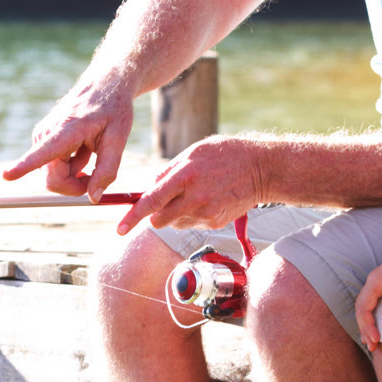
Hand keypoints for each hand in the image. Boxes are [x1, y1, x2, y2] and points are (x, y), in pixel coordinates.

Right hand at [4, 79, 134, 200]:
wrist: (104, 84)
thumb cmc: (113, 108)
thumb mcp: (119, 138)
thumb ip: (107, 170)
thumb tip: (93, 198)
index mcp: (67, 129)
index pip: (43, 152)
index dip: (24, 166)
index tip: (6, 176)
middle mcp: (47, 133)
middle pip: (52, 179)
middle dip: (74, 186)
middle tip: (96, 178)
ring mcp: (43, 137)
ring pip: (53, 176)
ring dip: (75, 173)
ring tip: (91, 150)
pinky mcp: (43, 140)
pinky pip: (54, 168)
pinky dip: (72, 165)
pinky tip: (84, 147)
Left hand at [111, 134, 266, 234]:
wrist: (261, 169)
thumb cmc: (226, 154)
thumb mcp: (193, 152)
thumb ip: (168, 172)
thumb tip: (149, 189)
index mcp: (185, 176)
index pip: (152, 202)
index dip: (133, 217)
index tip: (120, 228)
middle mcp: (195, 198)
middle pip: (159, 220)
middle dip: (155, 214)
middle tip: (165, 200)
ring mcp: (206, 213)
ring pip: (175, 224)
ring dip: (175, 214)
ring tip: (194, 194)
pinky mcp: (215, 223)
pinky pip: (192, 224)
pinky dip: (191, 215)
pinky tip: (207, 199)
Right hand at [354, 238, 381, 351]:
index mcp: (375, 281)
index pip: (363, 308)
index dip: (367, 326)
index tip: (376, 340)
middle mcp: (375, 281)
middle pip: (362, 308)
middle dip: (365, 328)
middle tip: (372, 347)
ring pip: (368, 305)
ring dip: (368, 323)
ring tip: (372, 340)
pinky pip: (377, 302)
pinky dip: (376, 315)